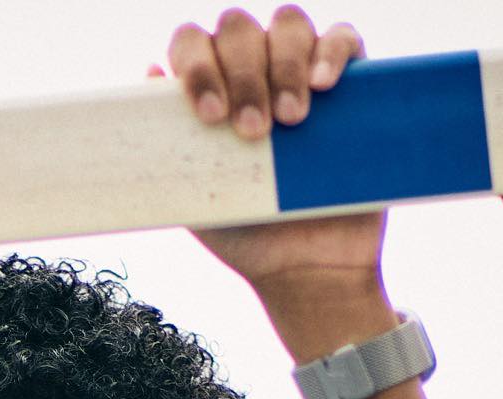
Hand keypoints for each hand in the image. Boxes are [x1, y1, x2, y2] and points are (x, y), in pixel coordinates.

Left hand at [160, 8, 381, 296]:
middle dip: (241, 75)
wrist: (307, 269)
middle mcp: (253, 70)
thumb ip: (171, 143)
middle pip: (238, 29)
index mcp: (211, 88)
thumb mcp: (196, 193)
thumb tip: (150, 72)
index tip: (211, 117)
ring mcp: (301, 71)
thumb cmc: (246, 232)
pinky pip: (344, 37)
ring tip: (291, 121)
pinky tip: (322, 84)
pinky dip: (331, 52)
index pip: (192, 43)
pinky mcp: (352, 83)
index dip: (197, 67)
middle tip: (253, 132)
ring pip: (288, 25)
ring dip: (284, 65)